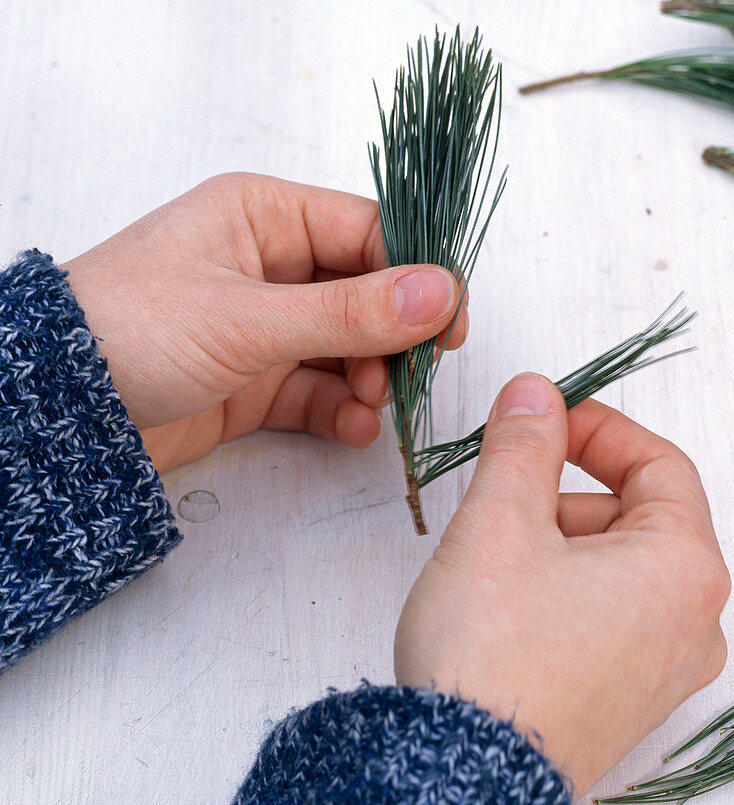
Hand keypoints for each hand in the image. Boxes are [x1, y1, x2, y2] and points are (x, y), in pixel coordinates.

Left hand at [64, 173, 464, 471]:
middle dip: (393, 339)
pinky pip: (322, 392)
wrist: (55, 415)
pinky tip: (354, 429)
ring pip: (351, 348)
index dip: (418, 276)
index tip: (448, 324)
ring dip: (372, 379)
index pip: (369, 232)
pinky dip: (344, 412)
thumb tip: (441, 293)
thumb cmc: (132, 331)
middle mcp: (271, 267)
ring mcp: (266, 327)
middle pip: (369, 295)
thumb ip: (349, 311)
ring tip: (370, 405)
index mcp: (264, 217)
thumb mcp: (248, 317)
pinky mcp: (257, 382)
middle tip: (408, 375)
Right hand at [394, 374, 729, 795]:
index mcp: (686, 568)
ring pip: (621, 570)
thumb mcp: (502, 522)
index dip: (599, 431)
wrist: (464, 781)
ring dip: (561, 545)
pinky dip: (567, 594)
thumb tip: (537, 394)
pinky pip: (612, 620)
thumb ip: (525, 444)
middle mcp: (696, 623)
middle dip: (567, 495)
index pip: (660, 465)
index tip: (546, 421)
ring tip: (496, 567)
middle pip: (639, 518)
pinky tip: (512, 613)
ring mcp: (667, 671)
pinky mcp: (631, 704)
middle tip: (502, 502)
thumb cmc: (492, 652)